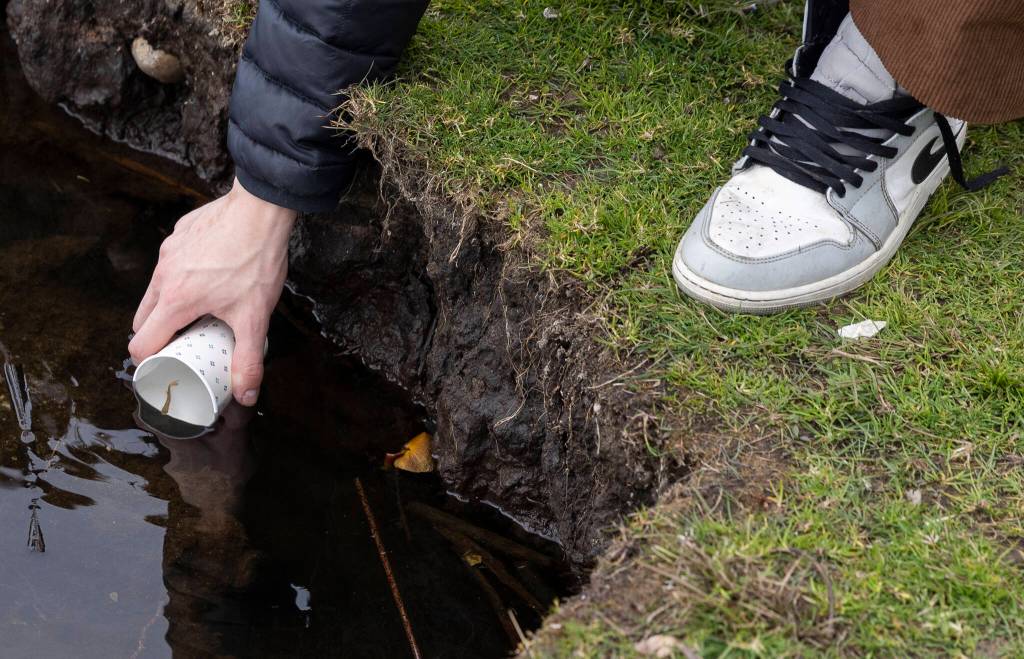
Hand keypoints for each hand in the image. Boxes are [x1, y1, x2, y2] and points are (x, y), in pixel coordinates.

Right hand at [129, 178, 296, 405]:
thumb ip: (249, 359)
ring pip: (153, 291)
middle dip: (157, 337)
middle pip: (142, 319)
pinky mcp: (177, 236)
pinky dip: (180, 279)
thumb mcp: (254, 317)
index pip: (142, 343)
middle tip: (182, 346)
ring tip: (195, 315)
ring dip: (167, 308)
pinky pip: (169, 265)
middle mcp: (163, 276)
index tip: (162, 368)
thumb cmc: (256, 261)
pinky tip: (206, 280)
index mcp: (175, 301)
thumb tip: (246, 394)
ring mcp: (167, 253)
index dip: (148, 363)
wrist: (261, 209)